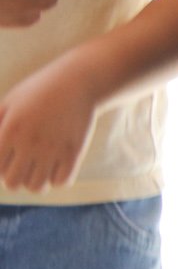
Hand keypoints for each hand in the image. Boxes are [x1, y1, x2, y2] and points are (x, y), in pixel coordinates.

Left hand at [0, 55, 95, 191]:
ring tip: (38, 170)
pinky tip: (56, 166)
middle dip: (14, 179)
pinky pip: (61, 181)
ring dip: (35, 182)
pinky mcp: (74, 153)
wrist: (78, 82)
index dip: (0, 168)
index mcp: (9, 131)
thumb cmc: (39, 90)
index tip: (8, 161)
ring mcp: (52, 150)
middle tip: (21, 167)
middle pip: (13, 183)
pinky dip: (56, 179)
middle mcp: (29, 144)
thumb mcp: (9, 102)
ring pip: (37, 187)